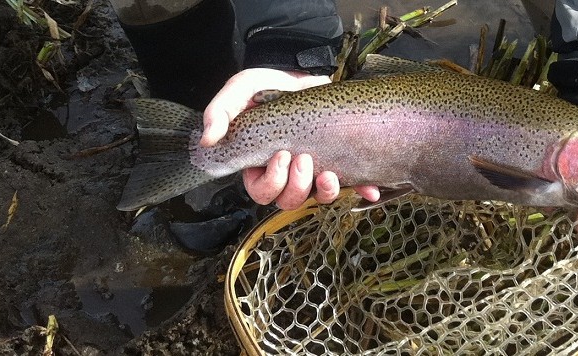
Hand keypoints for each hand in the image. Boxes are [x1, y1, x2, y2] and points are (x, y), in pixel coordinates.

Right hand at [200, 68, 379, 209]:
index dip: (271, 181)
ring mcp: (312, 171)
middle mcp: (285, 174)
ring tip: (329, 173)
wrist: (301, 71)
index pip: (260, 191)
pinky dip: (361, 190)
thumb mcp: (240, 90)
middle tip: (304, 158)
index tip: (281, 155)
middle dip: (296, 186)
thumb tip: (207, 141)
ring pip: (316, 198)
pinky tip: (370, 190)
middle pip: (287, 201)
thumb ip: (220, 112)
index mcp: (258, 163)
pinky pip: (350, 186)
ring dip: (324, 192)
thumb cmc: (267, 85)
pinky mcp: (337, 163)